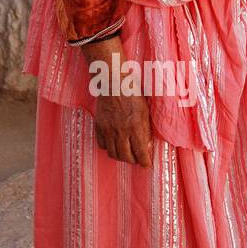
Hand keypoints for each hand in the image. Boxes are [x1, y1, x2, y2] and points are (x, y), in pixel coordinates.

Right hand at [81, 35, 152, 166]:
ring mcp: (108, 130)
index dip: (145, 163)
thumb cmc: (133, 94)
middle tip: (137, 158)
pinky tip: (114, 143)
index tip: (147, 165)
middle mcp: (121, 132)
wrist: (113, 83)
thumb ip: (146, 130)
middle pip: (126, 158)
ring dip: (120, 156)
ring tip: (125, 153)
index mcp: (136, 128)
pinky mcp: (99, 127)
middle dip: (133, 161)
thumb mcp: (145, 112)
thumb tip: (146, 146)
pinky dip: (108, 147)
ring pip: (113, 154)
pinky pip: (102, 145)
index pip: (141, 154)